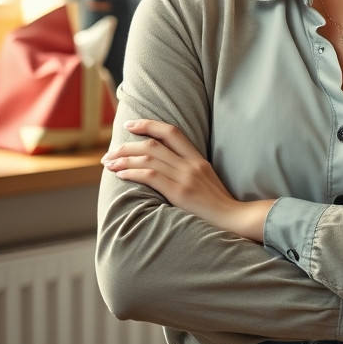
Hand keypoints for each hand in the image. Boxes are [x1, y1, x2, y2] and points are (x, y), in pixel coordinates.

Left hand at [103, 118, 272, 240]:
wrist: (234, 219)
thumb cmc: (217, 206)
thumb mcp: (205, 181)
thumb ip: (187, 172)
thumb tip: (163, 169)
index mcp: (198, 159)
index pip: (172, 132)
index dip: (148, 125)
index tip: (130, 125)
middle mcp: (191, 164)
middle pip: (154, 144)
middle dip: (127, 146)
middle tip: (110, 153)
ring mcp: (186, 177)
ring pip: (149, 158)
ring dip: (124, 159)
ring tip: (109, 164)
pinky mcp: (180, 192)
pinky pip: (151, 175)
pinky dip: (132, 172)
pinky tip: (120, 175)